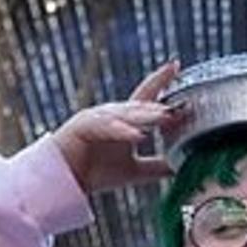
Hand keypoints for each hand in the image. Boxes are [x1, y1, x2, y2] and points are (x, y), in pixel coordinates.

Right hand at [52, 60, 187, 193]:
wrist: (63, 181)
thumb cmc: (95, 172)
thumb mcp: (134, 171)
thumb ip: (157, 166)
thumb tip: (182, 166)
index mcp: (125, 120)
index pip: (146, 97)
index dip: (161, 81)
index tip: (176, 65)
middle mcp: (113, 115)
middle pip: (140, 104)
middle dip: (161, 103)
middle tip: (184, 101)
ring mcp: (97, 118)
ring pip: (125, 114)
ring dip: (146, 115)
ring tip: (166, 116)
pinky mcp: (83, 128)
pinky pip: (106, 128)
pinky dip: (123, 131)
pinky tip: (138, 135)